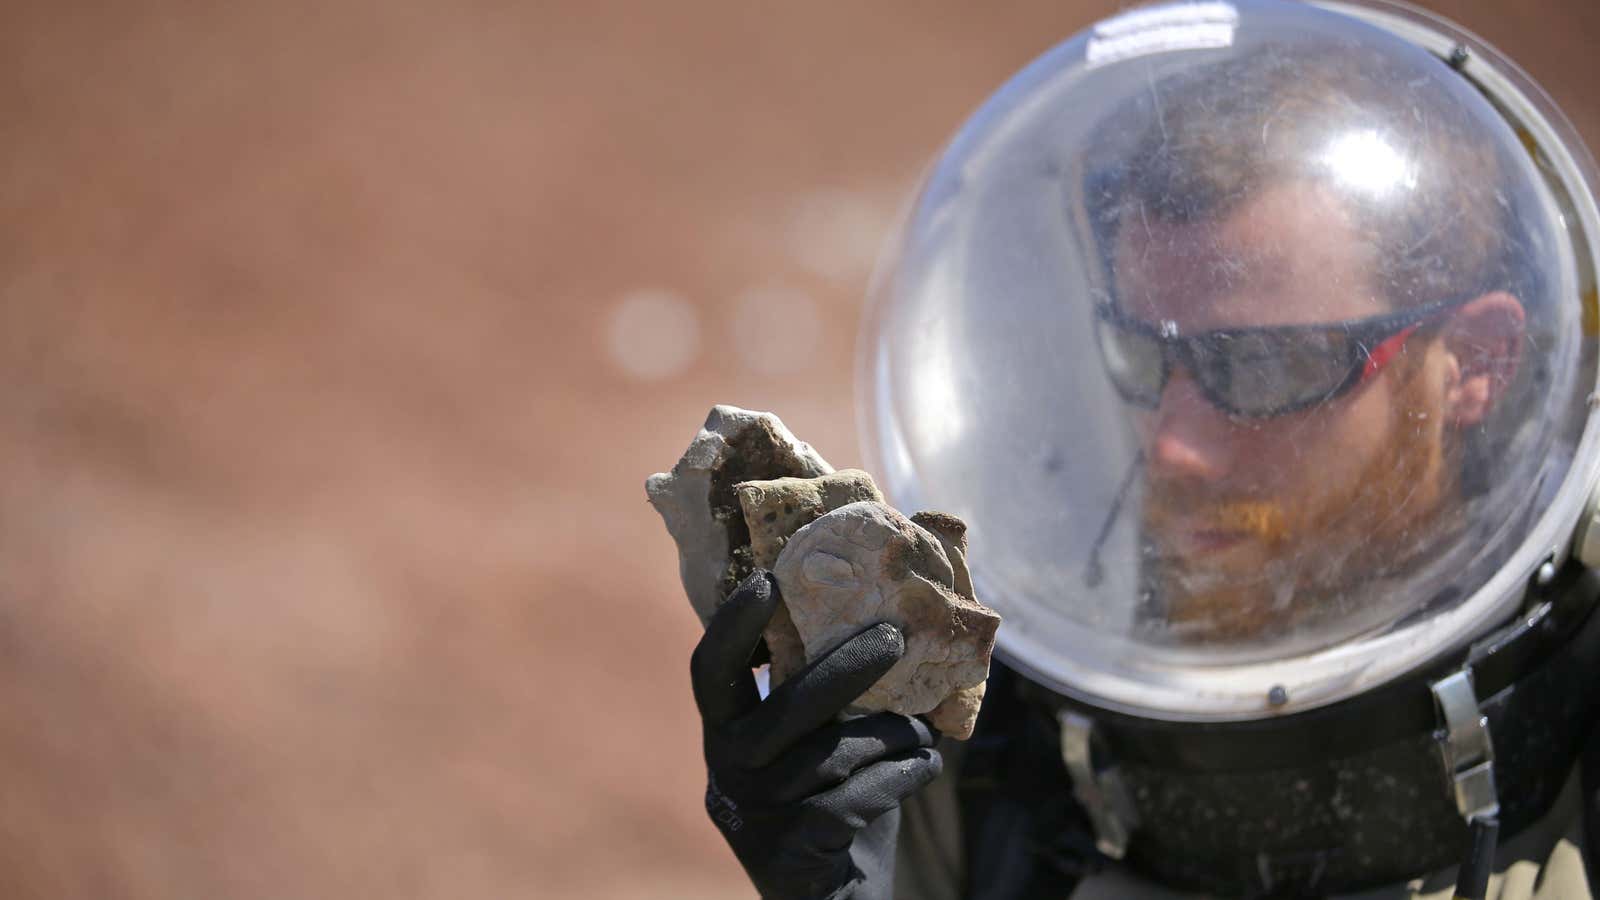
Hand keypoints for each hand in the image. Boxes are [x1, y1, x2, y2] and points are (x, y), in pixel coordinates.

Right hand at [691, 571, 942, 899]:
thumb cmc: (836, 801)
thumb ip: (829, 692)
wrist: (836, 897)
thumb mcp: (821, 741)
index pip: (710, 671)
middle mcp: (726, 770)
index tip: (768, 579)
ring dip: (892, 735)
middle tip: (895, 637)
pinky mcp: (787, 851)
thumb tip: (885, 610)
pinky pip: (854, 798)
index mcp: (724, 731)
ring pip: (832, 754)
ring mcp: (753, 815)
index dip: (734, 626)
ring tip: (923, 731)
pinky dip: (900, 777)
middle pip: (783, 709)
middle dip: (845, 669)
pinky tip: (923, 768)